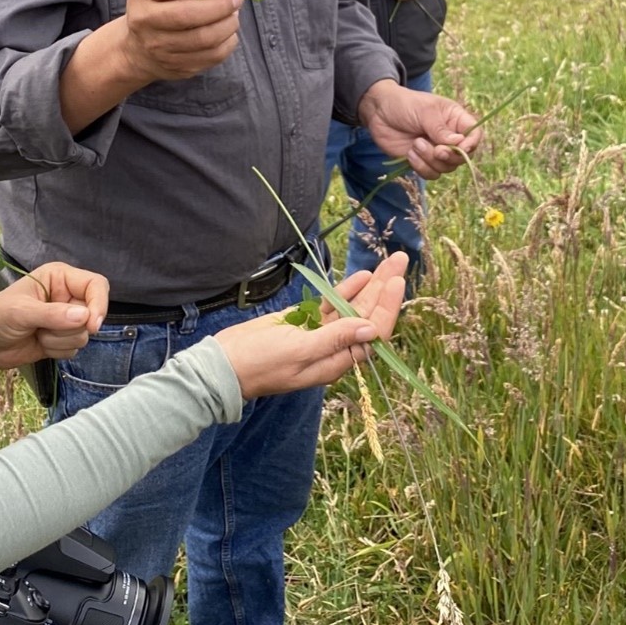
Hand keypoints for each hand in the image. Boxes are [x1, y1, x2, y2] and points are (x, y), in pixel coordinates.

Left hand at [0, 262, 107, 367]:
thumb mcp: (21, 312)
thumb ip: (53, 314)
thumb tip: (85, 317)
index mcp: (60, 278)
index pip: (95, 285)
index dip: (99, 304)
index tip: (92, 325)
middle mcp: (67, 296)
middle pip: (92, 314)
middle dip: (67, 328)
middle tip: (43, 328)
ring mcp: (65, 319)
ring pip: (83, 335)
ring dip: (59, 340)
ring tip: (37, 334)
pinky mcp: (61, 339)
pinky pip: (74, 349)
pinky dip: (57, 350)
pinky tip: (39, 343)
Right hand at [118, 0, 243, 84]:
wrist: (139, 50)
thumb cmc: (158, 8)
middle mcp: (145, 21)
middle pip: (189, 15)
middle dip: (221, 6)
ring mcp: (160, 48)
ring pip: (204, 39)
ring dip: (228, 24)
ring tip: (234, 15)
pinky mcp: (177, 67)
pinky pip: (212, 56)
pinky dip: (228, 42)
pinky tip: (228, 32)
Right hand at [212, 254, 407, 398]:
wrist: (224, 364)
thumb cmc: (259, 363)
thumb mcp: (298, 351)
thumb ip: (334, 339)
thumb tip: (370, 328)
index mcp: (336, 361)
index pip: (373, 333)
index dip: (387, 306)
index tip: (397, 281)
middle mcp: (333, 348)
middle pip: (367, 315)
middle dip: (386, 288)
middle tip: (401, 259)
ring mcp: (319, 334)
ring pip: (352, 307)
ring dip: (371, 286)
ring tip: (389, 262)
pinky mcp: (303, 322)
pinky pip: (331, 304)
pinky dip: (346, 290)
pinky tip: (362, 276)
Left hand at [356, 79, 481, 179]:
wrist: (379, 111)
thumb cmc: (404, 104)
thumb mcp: (425, 111)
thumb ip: (440, 128)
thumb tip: (458, 143)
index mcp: (455, 120)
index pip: (475, 135)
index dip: (472, 144)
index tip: (461, 148)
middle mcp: (449, 137)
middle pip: (462, 157)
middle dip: (449, 156)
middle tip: (436, 150)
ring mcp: (436, 151)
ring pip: (446, 168)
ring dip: (430, 160)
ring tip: (415, 144)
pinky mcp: (422, 161)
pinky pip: (430, 174)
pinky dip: (421, 167)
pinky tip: (410, 153)